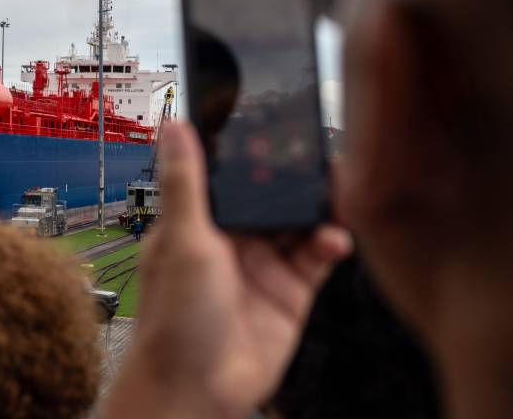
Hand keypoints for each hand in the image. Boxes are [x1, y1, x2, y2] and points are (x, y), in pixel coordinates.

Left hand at [101, 122, 350, 418]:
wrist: (197, 387)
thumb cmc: (174, 320)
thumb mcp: (182, 239)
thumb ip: (185, 182)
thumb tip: (174, 127)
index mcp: (198, 221)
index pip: (230, 175)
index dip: (253, 154)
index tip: (277, 125)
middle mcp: (232, 239)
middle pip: (271, 195)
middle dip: (294, 177)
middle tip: (321, 154)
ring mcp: (263, 264)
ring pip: (299, 221)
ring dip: (317, 205)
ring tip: (338, 189)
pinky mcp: (291, 291)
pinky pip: (317, 256)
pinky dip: (329, 241)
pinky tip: (334, 236)